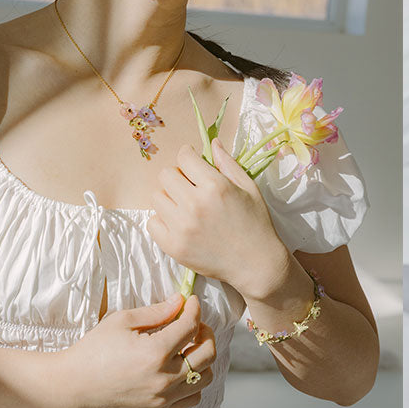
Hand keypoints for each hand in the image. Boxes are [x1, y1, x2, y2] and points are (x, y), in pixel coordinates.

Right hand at [56, 295, 216, 407]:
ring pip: (205, 376)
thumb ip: (156, 311)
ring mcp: (163, 396)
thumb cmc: (93, 350)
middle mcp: (164, 377)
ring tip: (188, 347)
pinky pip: (193, 397)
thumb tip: (180, 301)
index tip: (192, 302)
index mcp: (155, 352)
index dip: (195, 309)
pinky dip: (195, 382)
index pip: (191, 326)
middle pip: (208, 352)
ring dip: (203, 359)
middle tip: (194, 324)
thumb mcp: (122, 321)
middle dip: (206, 332)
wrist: (73, 383)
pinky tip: (182, 369)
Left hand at [147, 142, 286, 298]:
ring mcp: (181, 227)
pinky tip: (180, 224)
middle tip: (190, 187)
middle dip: (178, 176)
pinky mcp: (172, 246)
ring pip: (157, 197)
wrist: (256, 264)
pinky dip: (163, 220)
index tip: (191, 161)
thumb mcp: (249, 189)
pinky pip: (152, 222)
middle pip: (166, 175)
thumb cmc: (256, 224)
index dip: (188, 156)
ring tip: (186, 207)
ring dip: (169, 198)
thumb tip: (212, 142)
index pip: (184, 158)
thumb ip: (228, 164)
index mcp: (216, 187)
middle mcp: (195, 204)